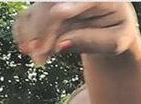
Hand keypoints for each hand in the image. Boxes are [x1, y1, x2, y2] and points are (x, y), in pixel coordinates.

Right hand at [13, 1, 140, 65]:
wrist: (110, 29)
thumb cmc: (116, 34)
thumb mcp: (115, 43)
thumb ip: (93, 41)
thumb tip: (62, 44)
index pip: (86, 0)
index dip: (71, 6)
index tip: (57, 12)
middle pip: (54, 4)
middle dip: (44, 31)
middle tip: (39, 56)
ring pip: (39, 12)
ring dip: (33, 36)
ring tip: (39, 60)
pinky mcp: (47, 9)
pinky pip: (29, 16)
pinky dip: (24, 33)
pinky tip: (27, 49)